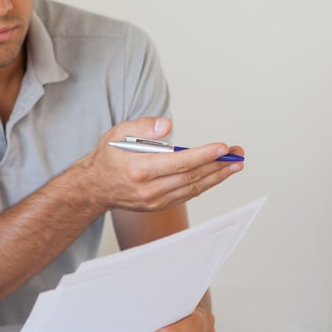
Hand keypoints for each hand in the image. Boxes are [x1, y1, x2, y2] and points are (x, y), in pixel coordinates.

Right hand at [83, 117, 243, 213]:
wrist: (94, 187)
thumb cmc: (108, 157)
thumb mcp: (118, 133)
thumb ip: (144, 127)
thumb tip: (168, 126)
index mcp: (140, 169)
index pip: (179, 163)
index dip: (204, 155)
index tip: (223, 147)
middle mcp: (149, 189)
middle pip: (192, 177)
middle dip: (218, 165)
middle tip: (237, 154)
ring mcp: (154, 200)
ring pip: (193, 188)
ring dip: (217, 177)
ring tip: (235, 165)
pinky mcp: (158, 206)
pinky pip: (187, 195)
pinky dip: (204, 185)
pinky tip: (216, 175)